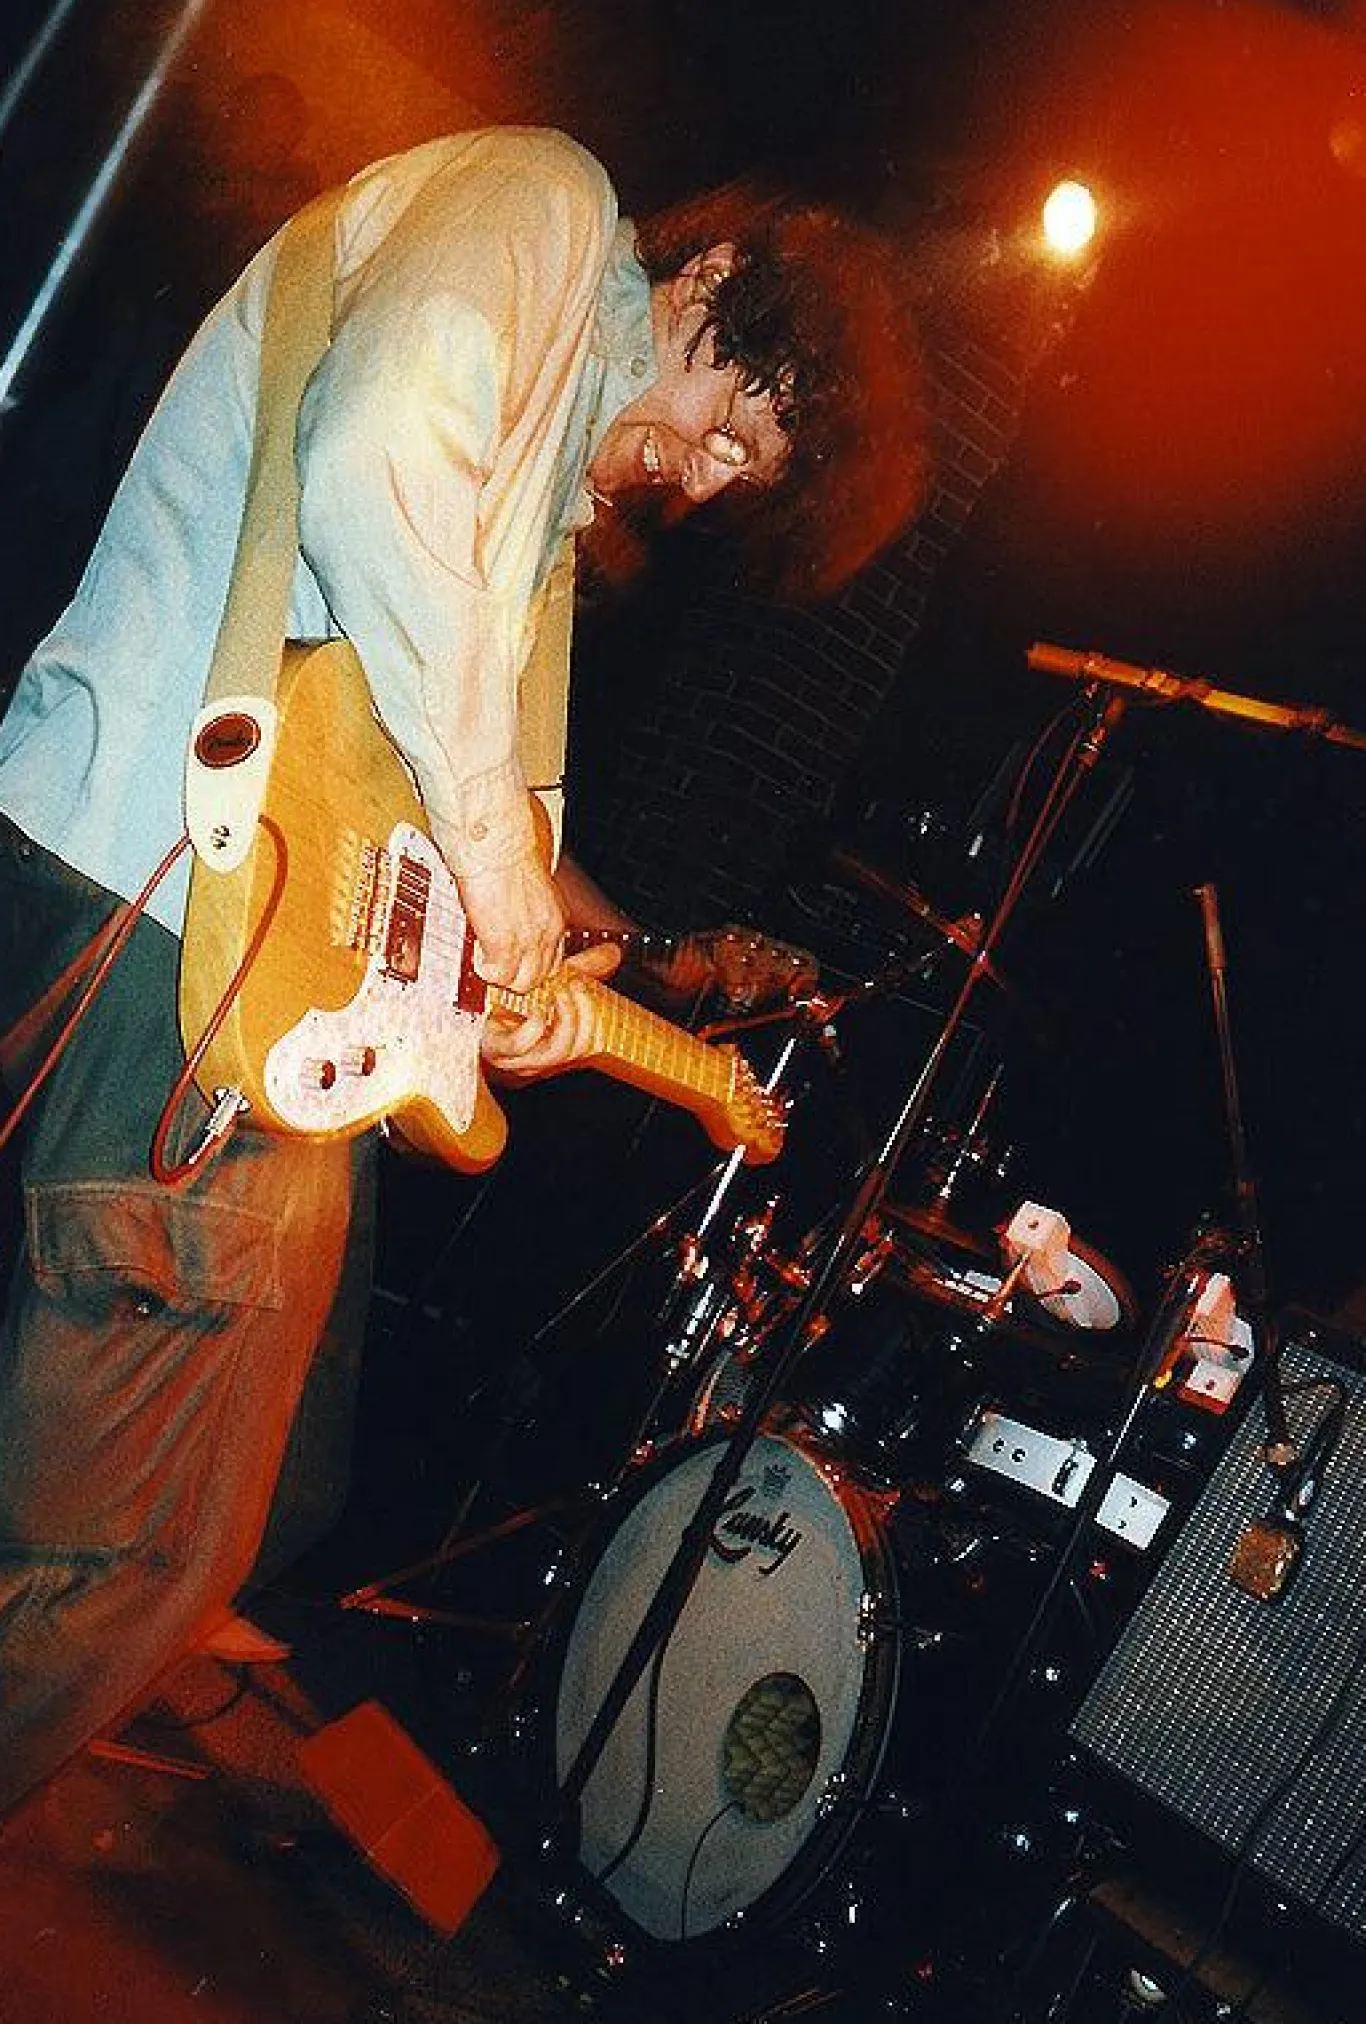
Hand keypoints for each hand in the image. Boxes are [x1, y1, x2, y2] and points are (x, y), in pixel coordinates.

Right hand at [460, 851, 565, 993]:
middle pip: (539, 977)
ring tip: (484, 957)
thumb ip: (525, 909)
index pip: (553, 960)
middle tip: (494, 962)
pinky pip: (496, 974)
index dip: (530, 965)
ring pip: (521, 982)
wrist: (496, 842)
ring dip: (500, 974)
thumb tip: (509, 918)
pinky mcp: (505, 943)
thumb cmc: (506, 853)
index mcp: (554, 917)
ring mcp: (529, 940)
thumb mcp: (527, 887)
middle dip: (515, 975)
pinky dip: (484, 968)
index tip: (514, 962)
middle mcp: (548, 931)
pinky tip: (476, 951)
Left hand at [481, 942, 620, 1082]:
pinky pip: (518, 1048)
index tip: (582, 985)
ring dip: (563, 1021)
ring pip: (555, 1052)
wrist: (471, 1004)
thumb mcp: (549, 980)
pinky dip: (532, 1031)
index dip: (590, 1014)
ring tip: (558, 994)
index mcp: (557, 1044)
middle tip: (575, 986)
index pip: (589, 1041)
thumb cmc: (508, 998)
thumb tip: (612, 953)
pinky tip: (536, 1014)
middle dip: (582, 1015)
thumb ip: (582, 968)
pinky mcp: (495, 1049)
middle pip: (576, 1048)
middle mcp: (542, 1058)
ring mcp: (519, 1058)